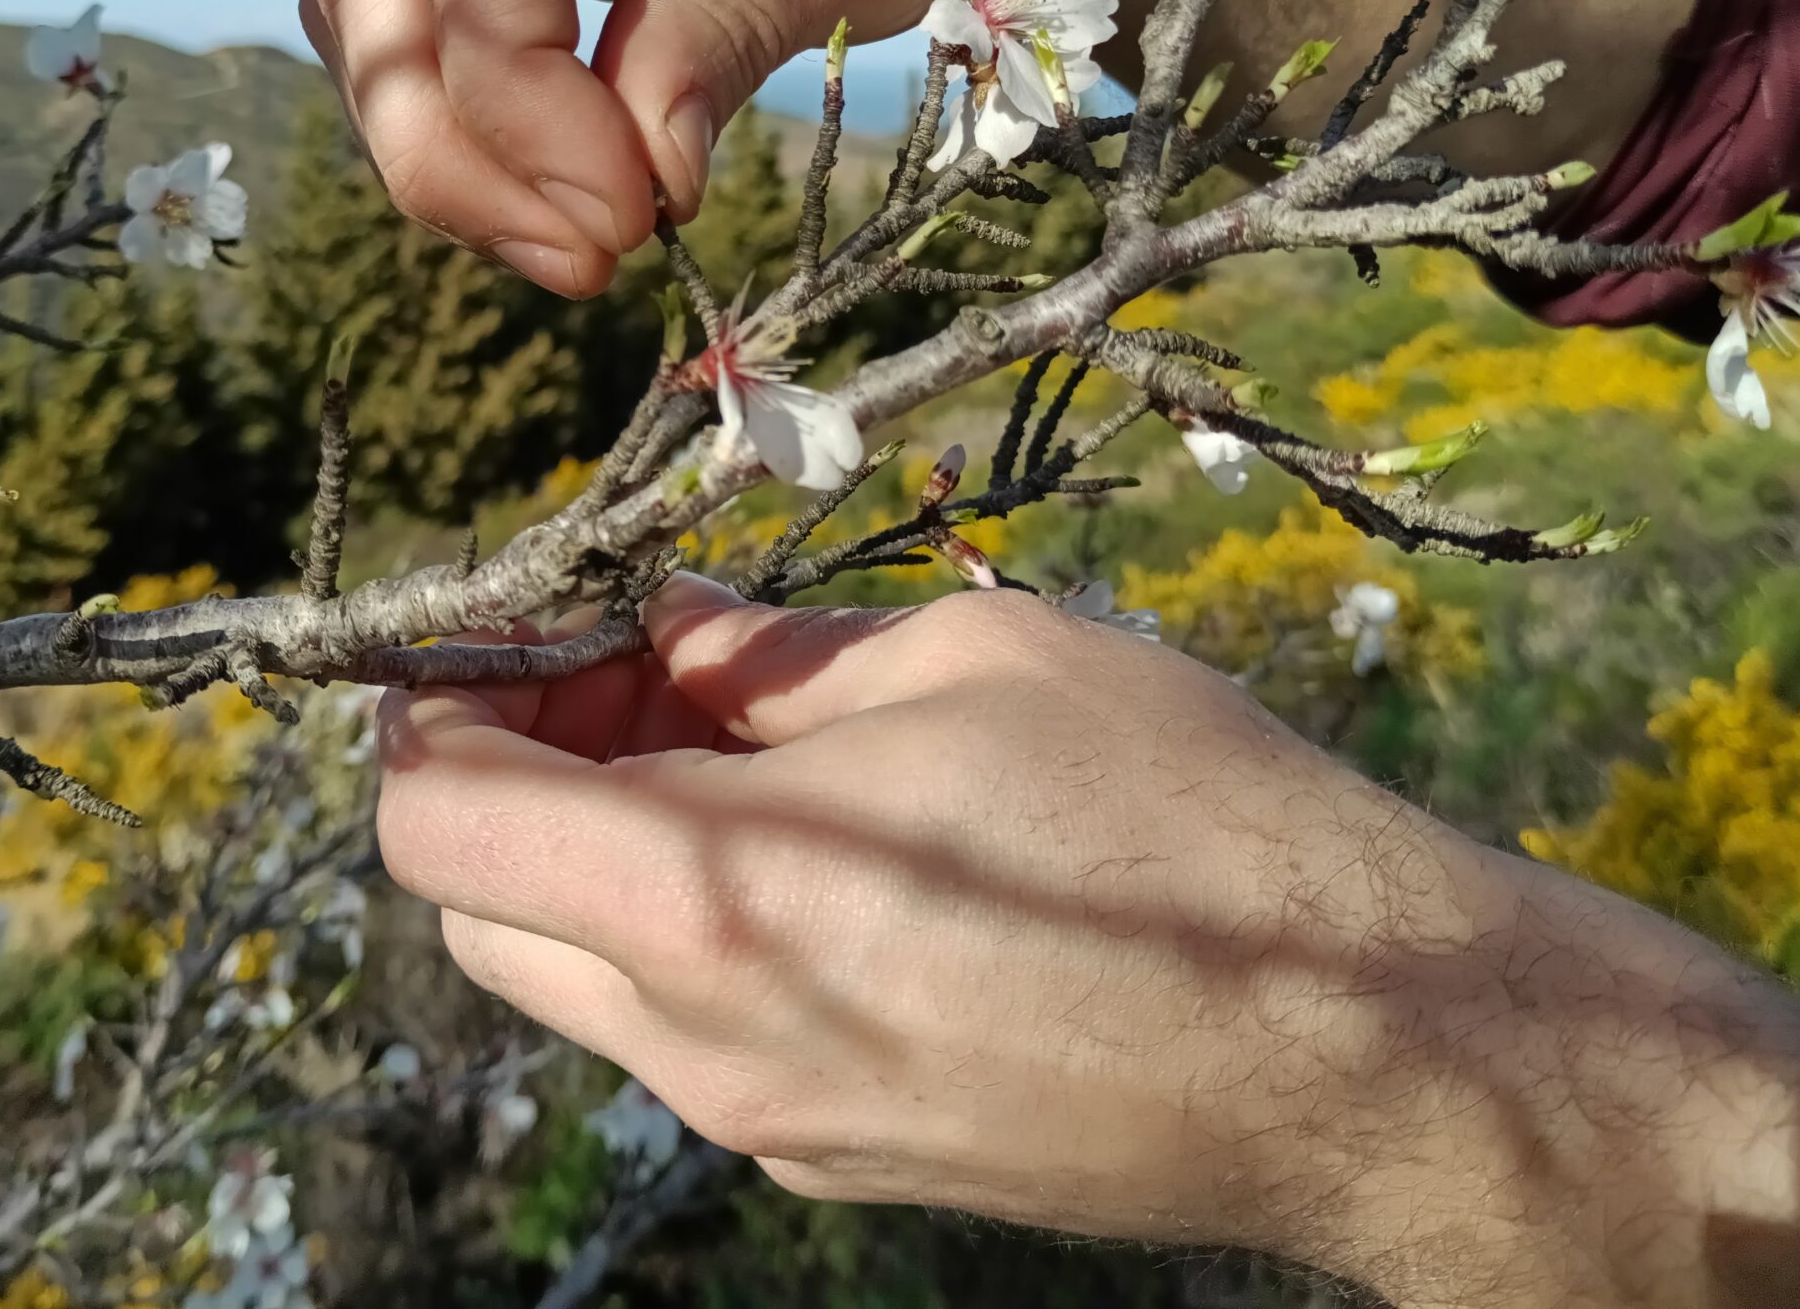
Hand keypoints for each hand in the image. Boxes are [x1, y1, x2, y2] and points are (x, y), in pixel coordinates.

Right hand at [299, 0, 1059, 296]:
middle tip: (586, 264)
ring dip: (437, 144)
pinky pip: (404, 2)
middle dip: (452, 142)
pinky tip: (549, 187)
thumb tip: (630, 183)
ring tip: (574, 247)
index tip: (617, 214)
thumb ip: (736, 28)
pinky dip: (453, 113)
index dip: (513, 79)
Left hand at [377, 576, 1799, 1307]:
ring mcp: (770, 1127)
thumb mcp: (972, 659)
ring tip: (737, 749)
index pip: (438, 825)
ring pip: (580, 987)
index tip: (518, 635)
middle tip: (627, 675)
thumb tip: (661, 635)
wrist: (1362, 1055)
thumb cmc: (1185, 817)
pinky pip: (690, 1042)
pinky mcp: (836, 1163)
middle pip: (481, 919)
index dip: (436, 713)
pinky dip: (689, 938)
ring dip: (601, 863)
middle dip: (511, 783)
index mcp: (719, 899)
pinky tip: (817, 854)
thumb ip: (772, 655)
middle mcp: (708, 1045)